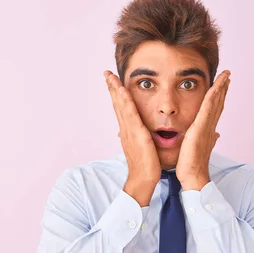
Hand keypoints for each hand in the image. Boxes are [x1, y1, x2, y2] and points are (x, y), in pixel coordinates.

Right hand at [104, 71, 160, 205]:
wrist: (144, 180)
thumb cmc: (147, 166)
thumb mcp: (144, 147)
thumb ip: (142, 137)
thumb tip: (144, 131)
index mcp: (128, 131)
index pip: (121, 109)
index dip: (117, 94)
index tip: (113, 81)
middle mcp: (126, 129)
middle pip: (117, 104)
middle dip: (112, 88)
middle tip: (107, 73)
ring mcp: (129, 131)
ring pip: (121, 106)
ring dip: (116, 90)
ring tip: (111, 76)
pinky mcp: (137, 135)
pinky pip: (130, 115)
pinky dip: (125, 102)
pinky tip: (123, 91)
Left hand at [176, 70, 230, 190]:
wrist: (193, 176)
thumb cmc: (193, 165)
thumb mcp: (200, 148)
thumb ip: (210, 139)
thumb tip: (217, 135)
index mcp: (208, 130)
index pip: (216, 109)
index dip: (221, 96)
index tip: (224, 84)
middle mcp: (210, 127)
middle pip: (219, 103)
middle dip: (223, 88)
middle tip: (227, 75)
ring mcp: (206, 127)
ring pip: (216, 103)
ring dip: (221, 88)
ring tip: (225, 76)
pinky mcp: (200, 129)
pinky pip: (207, 108)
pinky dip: (213, 96)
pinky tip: (215, 86)